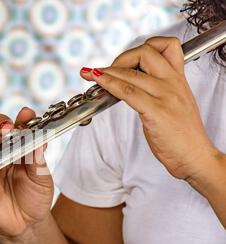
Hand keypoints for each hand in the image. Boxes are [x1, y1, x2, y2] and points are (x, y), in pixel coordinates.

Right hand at [0, 107, 53, 240]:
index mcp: (17, 147)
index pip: (16, 126)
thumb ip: (37, 157)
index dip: (21, 118)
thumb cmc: (35, 197)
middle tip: (6, 129)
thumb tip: (38, 136)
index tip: (27, 115)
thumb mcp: (41, 177)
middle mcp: (0, 152)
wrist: (27, 225)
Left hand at [80, 36, 220, 180]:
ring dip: (105, 71)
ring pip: (131, 73)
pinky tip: (98, 82)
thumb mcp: (175, 103)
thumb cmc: (182, 135)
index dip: (144, 46)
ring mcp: (165, 96)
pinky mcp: (156, 112)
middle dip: (120, 58)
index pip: (168, 45)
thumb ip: (158, 90)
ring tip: (89, 74)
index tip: (126, 61)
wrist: (194, 157)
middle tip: (106, 71)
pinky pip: (127, 91)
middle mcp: (173, 83)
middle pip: (145, 52)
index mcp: (179, 79)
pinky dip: (108, 84)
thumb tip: (133, 83)